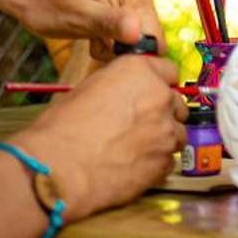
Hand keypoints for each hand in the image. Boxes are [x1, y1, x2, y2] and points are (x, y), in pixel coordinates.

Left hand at [0, 0, 162, 56]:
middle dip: (121, 43)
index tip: (102, 50)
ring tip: (87, 29)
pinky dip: (112, 21)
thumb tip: (136, 32)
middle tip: (91, 41)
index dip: (129, 53)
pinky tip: (90, 18)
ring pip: (138, 22)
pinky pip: (130, 9)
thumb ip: (109, 25)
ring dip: (115, 34)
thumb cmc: (43, 0)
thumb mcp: (75, 18)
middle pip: (147, 29)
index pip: (154, 36)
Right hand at [16, 54, 185, 220]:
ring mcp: (166, 131)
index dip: (158, 82)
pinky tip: (135, 165)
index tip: (154, 92)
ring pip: (177, 133)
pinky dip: (157, 163)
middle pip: (176, 102)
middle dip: (163, 112)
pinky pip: (169, 161)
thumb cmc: (63, 130)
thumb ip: (116, 85)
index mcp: (139, 71)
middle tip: (142, 124)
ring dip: (162, 139)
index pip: (168, 70)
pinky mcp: (164, 163)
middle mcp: (159, 96)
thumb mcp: (87, 89)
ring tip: (137, 148)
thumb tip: (121, 92)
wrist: (60, 167)